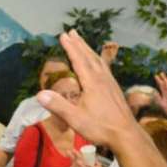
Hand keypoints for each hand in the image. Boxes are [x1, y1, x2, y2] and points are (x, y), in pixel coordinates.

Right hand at [34, 31, 138, 152]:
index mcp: (92, 83)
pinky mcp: (115, 90)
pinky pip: (105, 68)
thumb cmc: (100, 127)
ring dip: (89, 50)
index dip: (70, 47)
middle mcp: (102, 79)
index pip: (79, 60)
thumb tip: (40, 94)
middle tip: (72, 31)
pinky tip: (99, 64)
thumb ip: (58, 106)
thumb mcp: (76, 119)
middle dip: (80, 44)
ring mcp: (111, 83)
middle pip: (89, 57)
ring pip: (99, 61)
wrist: (126, 135)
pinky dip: (99, 60)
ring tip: (83, 42)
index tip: (63, 35)